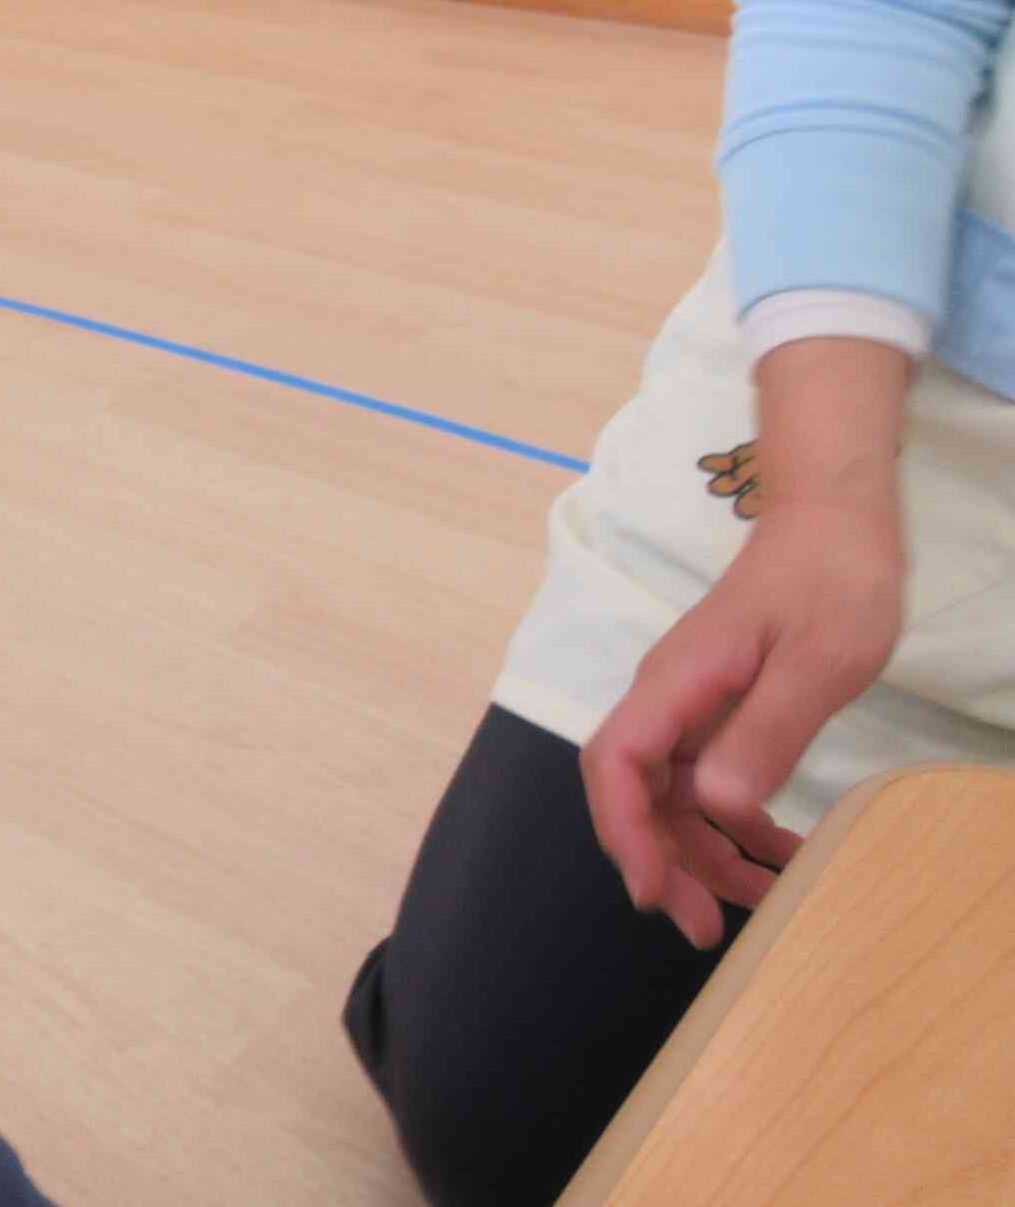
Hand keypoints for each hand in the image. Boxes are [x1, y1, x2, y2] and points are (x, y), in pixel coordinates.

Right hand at [580, 336, 911, 947]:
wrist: (836, 524)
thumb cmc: (831, 581)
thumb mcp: (818, 661)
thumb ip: (766, 731)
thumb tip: (714, 805)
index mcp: (678, 681)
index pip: (615, 762)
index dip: (624, 832)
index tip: (654, 891)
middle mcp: (668, 697)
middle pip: (632, 791)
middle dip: (660, 863)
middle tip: (705, 928)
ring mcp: (689, 705)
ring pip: (666, 795)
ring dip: (698, 854)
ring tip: (754, 902)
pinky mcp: (716, 711)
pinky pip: (703, 782)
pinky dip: (730, 827)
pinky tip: (775, 854)